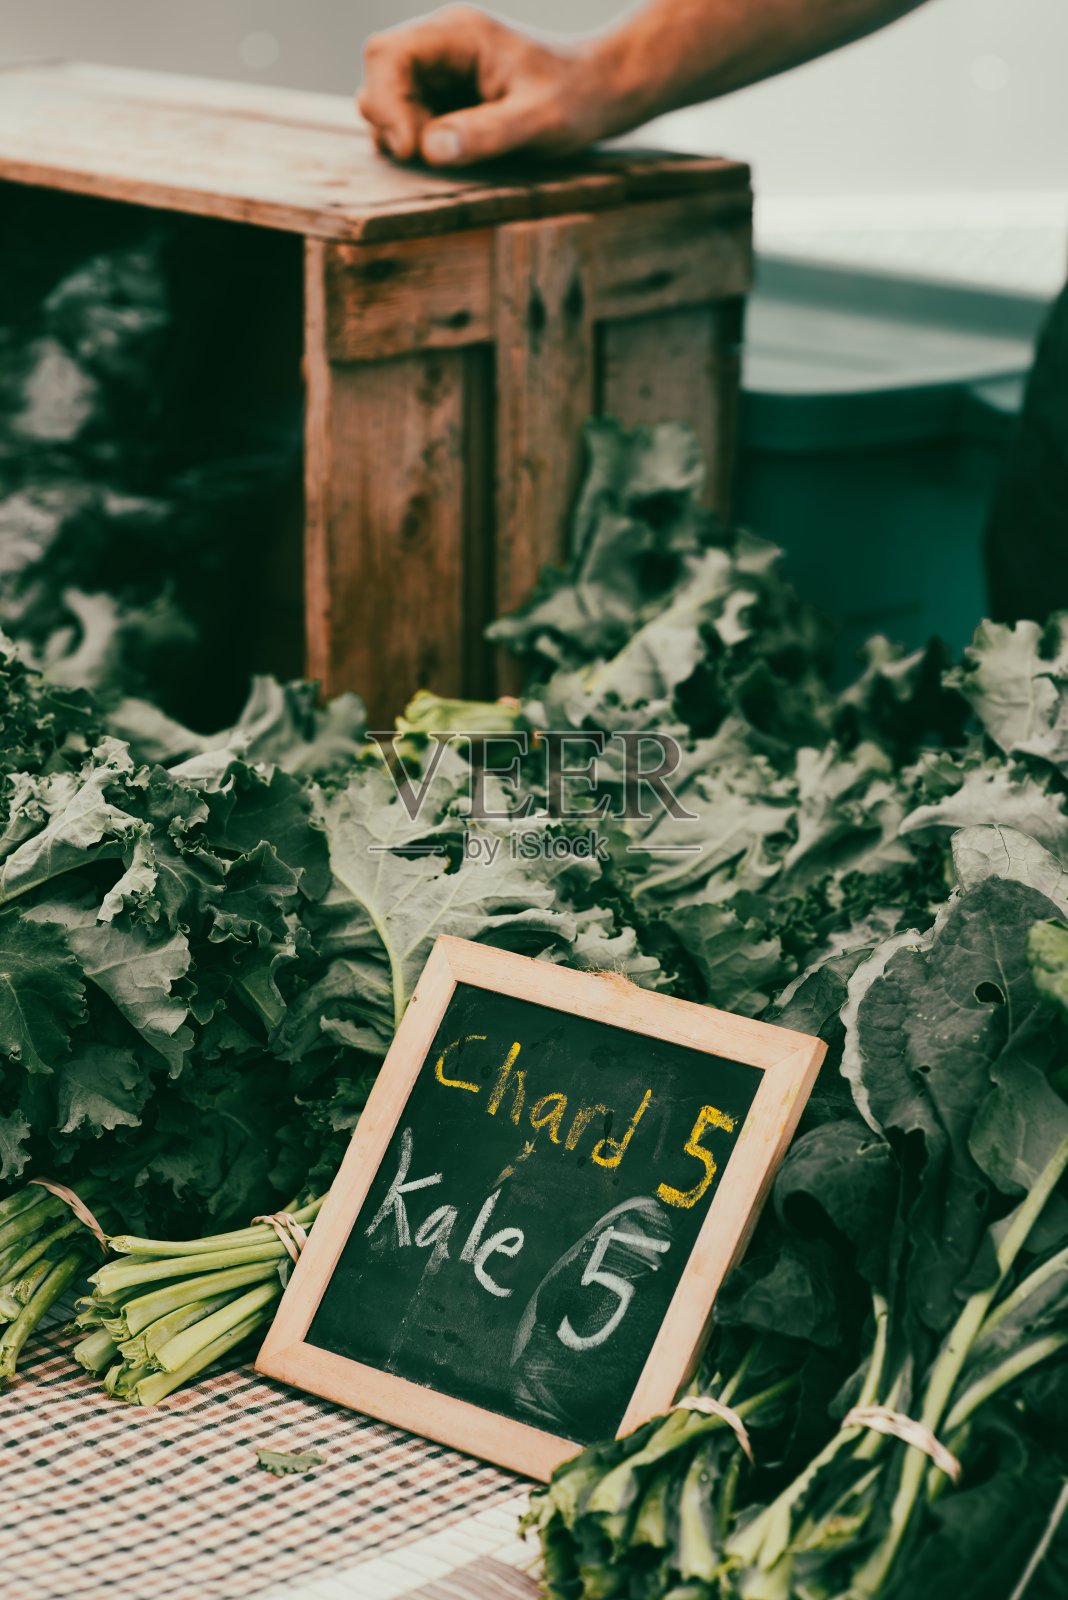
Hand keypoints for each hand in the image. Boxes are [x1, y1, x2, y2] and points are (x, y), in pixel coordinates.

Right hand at [358, 6, 633, 167]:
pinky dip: (417, 145)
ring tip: (450, 156)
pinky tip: (452, 157)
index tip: (410, 148)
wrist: (603, 91)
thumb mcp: (540, 120)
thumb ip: (488, 132)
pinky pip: (409, 121)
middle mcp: (441, 47)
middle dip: (392, 122)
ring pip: (388, 102)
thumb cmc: (578, 98)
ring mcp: (440, 74)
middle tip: (428, 158)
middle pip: (379, 77)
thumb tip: (430, 148)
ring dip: (403, 137)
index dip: (385, 101)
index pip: (387, 54)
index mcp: (458, 34)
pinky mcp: (446, 100)